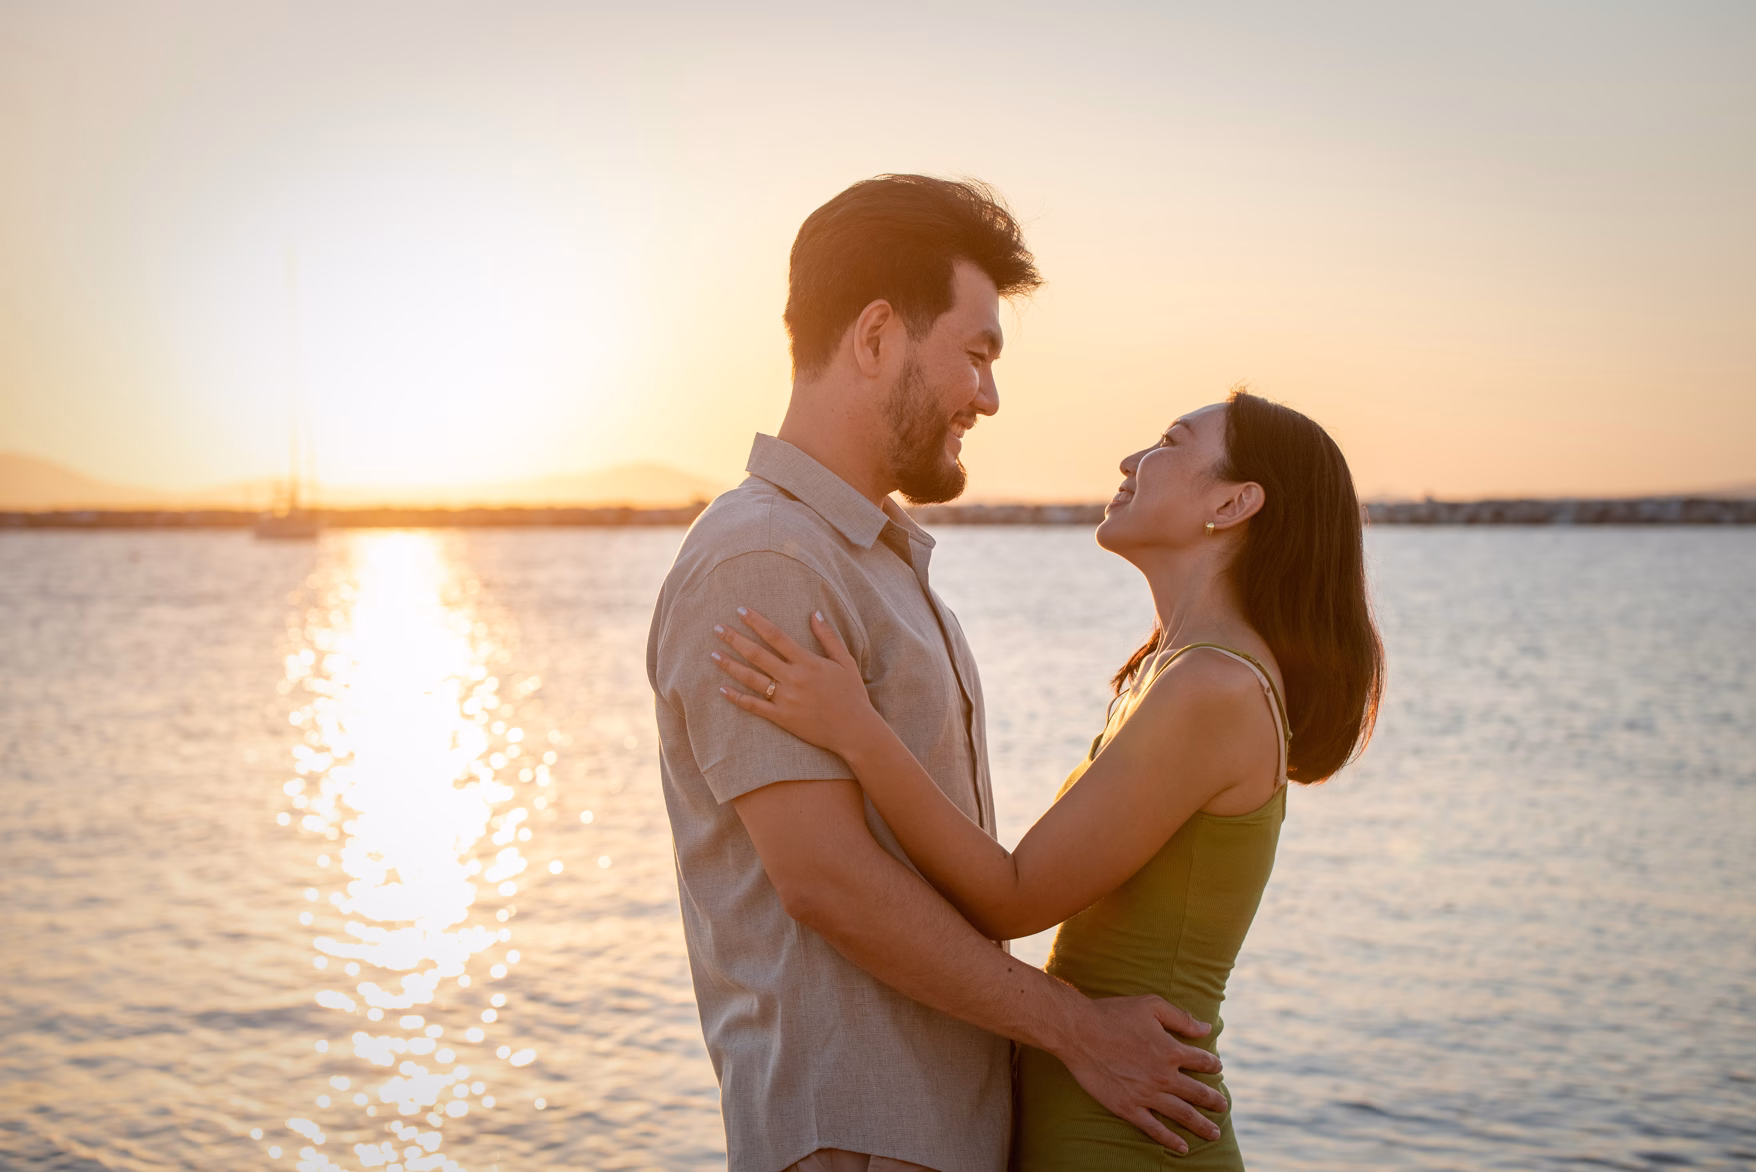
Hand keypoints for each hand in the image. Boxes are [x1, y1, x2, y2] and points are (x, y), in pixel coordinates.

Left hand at [712, 607, 882, 757]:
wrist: (855, 730)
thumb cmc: (852, 694)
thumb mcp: (845, 661)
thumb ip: (828, 637)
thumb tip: (815, 612)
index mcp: (808, 662)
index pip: (776, 636)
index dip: (756, 622)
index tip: (740, 610)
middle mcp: (793, 678)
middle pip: (757, 655)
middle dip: (735, 639)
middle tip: (717, 628)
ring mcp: (786, 699)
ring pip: (751, 679)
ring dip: (730, 665)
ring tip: (713, 654)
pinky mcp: (782, 718)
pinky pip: (754, 706)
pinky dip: (737, 697)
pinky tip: (722, 689)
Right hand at [1057, 995, 1226, 1152]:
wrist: (1079, 1032)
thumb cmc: (1113, 1014)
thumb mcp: (1151, 1006)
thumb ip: (1180, 1018)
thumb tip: (1206, 1028)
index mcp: (1170, 1050)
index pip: (1201, 1060)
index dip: (1212, 1064)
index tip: (1217, 1068)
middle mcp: (1163, 1076)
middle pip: (1197, 1092)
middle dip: (1214, 1100)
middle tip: (1223, 1106)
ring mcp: (1146, 1094)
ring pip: (1182, 1114)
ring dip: (1201, 1125)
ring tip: (1214, 1134)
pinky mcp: (1128, 1107)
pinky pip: (1154, 1128)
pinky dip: (1170, 1140)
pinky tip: (1182, 1147)